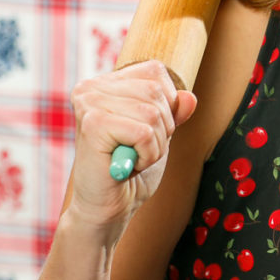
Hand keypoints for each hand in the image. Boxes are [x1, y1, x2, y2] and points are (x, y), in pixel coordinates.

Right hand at [68, 61, 195, 237]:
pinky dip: (147, 154)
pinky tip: (128, 165)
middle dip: (162, 128)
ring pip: (152, 113)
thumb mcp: (160, 133)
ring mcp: (89, 104)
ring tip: (133, 158)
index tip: (145, 131)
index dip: (166, 105)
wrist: (109, 207)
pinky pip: (144, 132)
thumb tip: (189, 97)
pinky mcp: (92, 124)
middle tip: (138, 150)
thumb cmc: (132, 168)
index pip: (156, 72)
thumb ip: (174, 112)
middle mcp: (91, 88)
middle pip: (156, 92)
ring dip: (155, 145)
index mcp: (105, 83)